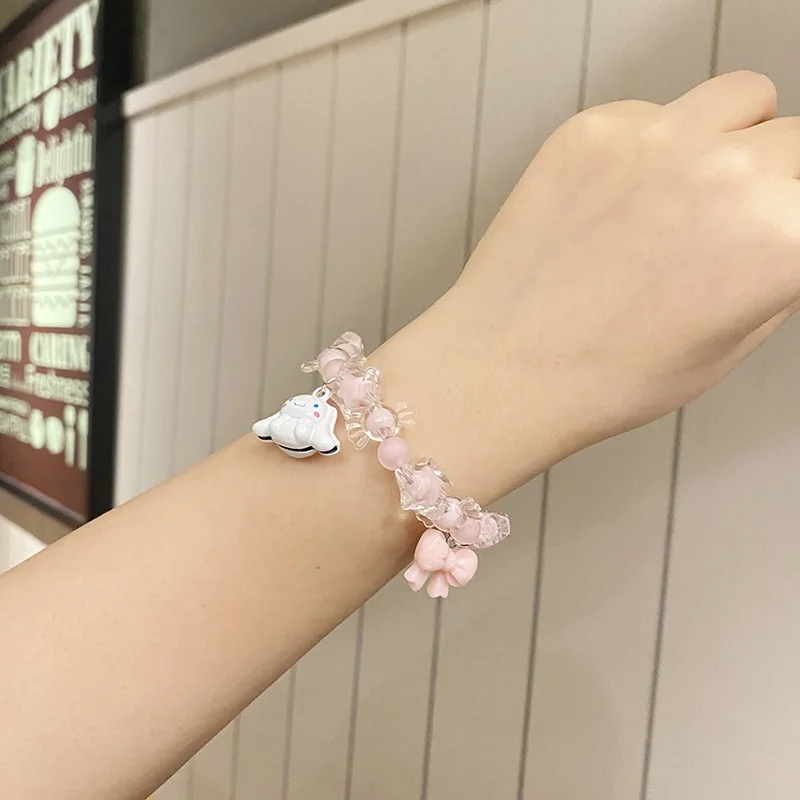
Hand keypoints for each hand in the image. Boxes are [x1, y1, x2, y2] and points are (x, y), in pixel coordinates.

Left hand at [375, 71, 799, 501]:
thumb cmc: (604, 375)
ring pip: (740, 100)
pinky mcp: (594, 130)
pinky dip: (652, 147)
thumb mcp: (732, 341)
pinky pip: (657, 113)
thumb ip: (779, 265)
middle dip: (775, 181)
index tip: (776, 224)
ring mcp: (654, 141)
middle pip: (794, 140)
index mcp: (780, 238)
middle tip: (730, 225)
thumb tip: (784, 221)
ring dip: (729, 141)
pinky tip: (617, 202)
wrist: (504, 368)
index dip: (792, 219)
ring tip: (684, 198)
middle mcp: (724, 174)